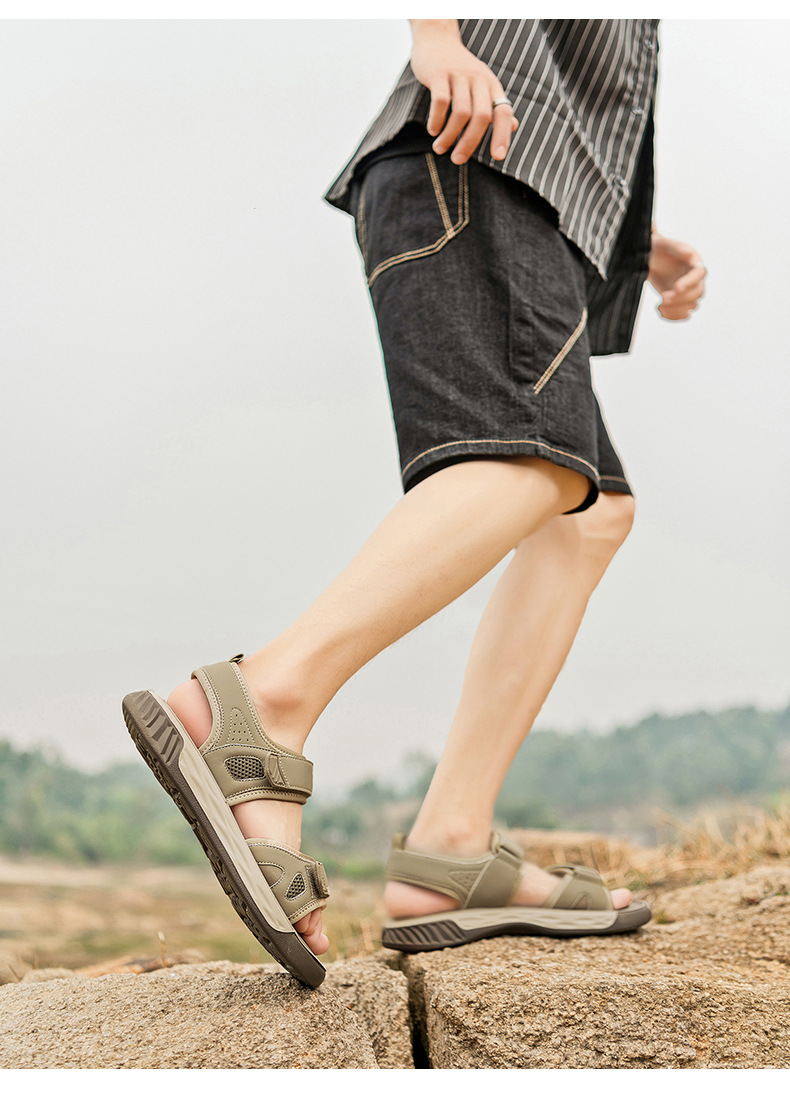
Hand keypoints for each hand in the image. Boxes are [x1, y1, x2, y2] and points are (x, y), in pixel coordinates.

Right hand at [409, 20, 517, 163]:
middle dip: (469, 143)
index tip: (498, 157)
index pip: (503, 112)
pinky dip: (436, 120)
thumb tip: (514, 127)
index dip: (503, 135)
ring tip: (439, 149)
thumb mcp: (482, 85)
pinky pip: (440, 101)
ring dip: (449, 136)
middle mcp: (479, 79)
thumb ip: (495, 106)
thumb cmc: (460, 70)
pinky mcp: (439, 73)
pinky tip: (433, 130)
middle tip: (457, 160)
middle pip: (481, 117)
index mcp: (491, 85)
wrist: (438, 39)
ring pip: (460, 112)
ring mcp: (459, 75)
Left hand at [648, 230, 706, 319]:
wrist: (650, 258)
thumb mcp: (664, 244)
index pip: (699, 275)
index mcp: (694, 263)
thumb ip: (677, 248)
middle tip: (663, 298)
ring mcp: (687, 291)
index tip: (676, 288)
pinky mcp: (678, 300)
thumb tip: (689, 253)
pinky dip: (672, 316)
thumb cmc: (658, 248)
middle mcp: (694, 278)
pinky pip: (683, 314)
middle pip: (696, 294)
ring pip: (691, 306)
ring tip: (660, 306)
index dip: (689, 283)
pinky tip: (659, 310)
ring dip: (676, 309)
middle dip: (680, 298)